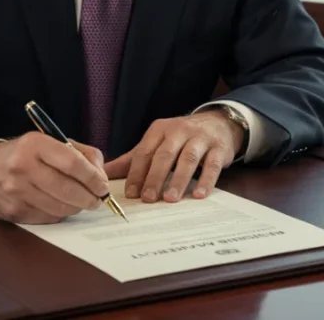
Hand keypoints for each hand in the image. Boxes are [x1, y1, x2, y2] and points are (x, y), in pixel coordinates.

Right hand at [0, 132, 108, 223]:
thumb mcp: (51, 142)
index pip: (72, 163)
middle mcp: (22, 166)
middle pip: (67, 189)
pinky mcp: (13, 211)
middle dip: (89, 197)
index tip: (103, 185)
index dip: (93, 177)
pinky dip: (60, 214)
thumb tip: (101, 178)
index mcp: (34, 144)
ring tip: (82, 202)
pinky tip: (60, 205)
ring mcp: (15, 191)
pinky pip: (48, 218)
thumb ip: (82, 154)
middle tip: (98, 199)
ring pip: (59, 207)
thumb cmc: (27, 155)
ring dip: (77, 207)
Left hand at [104, 109, 243, 203]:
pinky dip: (206, 181)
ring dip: (178, 180)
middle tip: (147, 199)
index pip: (145, 152)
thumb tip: (104, 173)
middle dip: (155, 177)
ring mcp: (200, 138)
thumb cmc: (181, 138)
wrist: (218, 123)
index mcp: (159, 130)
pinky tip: (199, 195)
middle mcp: (179, 131)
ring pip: (188, 159)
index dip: (137, 173)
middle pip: (164, 155)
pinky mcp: (219, 148)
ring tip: (170, 199)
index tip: (131, 193)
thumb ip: (133, 159)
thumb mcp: (156, 143)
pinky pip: (212, 165)